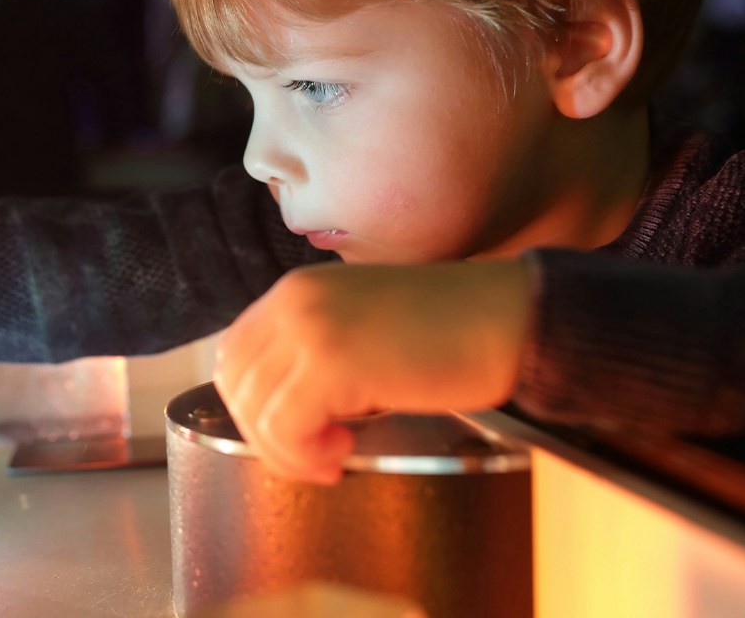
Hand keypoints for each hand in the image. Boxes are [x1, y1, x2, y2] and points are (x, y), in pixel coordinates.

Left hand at [215, 260, 536, 484]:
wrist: (508, 319)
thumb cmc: (450, 330)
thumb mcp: (361, 325)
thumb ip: (314, 349)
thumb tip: (280, 408)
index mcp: (297, 290)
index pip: (235, 355)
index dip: (255, 403)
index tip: (295, 431)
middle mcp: (293, 302)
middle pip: (237, 385)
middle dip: (266, 434)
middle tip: (316, 454)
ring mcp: (308, 329)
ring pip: (254, 411)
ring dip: (287, 450)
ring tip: (336, 454)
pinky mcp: (331, 364)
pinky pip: (283, 428)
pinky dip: (303, 455)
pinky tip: (343, 453)